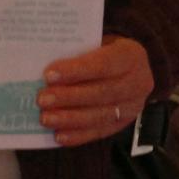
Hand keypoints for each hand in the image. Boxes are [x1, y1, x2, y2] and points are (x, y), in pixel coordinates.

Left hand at [39, 35, 153, 147]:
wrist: (131, 68)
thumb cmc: (105, 51)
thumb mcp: (98, 42)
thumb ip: (78, 52)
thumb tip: (44, 65)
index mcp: (131, 56)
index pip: (102, 64)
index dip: (75, 71)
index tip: (49, 75)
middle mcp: (137, 82)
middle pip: (100, 93)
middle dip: (68, 97)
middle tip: (42, 99)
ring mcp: (132, 106)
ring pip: (99, 115)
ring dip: (70, 119)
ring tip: (46, 118)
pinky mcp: (123, 123)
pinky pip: (100, 132)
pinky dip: (78, 135)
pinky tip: (59, 136)